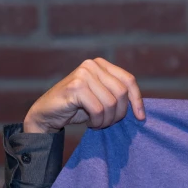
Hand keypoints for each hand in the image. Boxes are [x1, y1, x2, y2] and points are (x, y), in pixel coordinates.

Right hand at [23, 58, 144, 133]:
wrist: (46, 114)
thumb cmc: (76, 108)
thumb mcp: (101, 98)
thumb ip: (117, 95)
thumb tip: (141, 109)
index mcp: (101, 64)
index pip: (129, 80)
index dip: (137, 100)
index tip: (141, 117)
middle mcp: (92, 65)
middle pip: (122, 92)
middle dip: (119, 113)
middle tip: (109, 123)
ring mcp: (83, 74)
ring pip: (111, 102)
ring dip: (107, 120)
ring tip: (98, 123)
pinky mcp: (75, 87)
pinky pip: (98, 109)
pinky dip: (97, 121)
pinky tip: (90, 123)